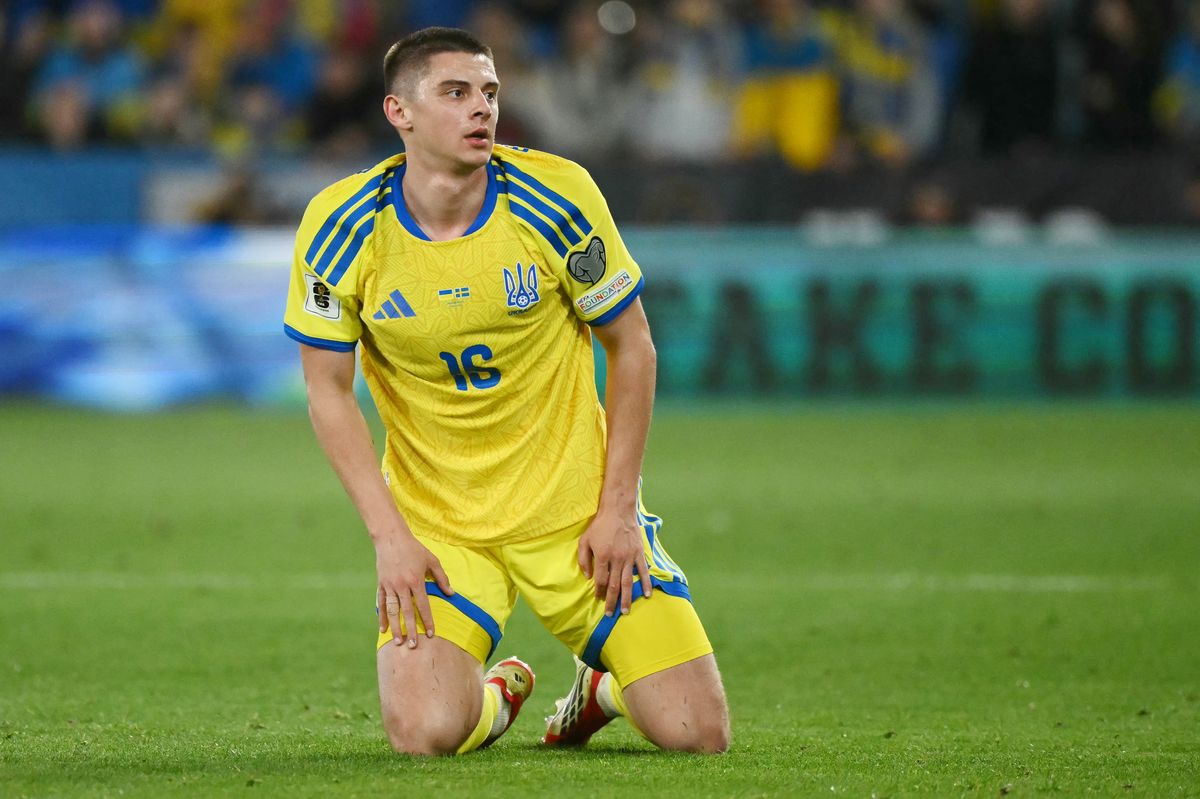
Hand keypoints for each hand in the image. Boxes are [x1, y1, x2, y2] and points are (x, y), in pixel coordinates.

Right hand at [375, 532, 452, 647]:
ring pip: (392, 611)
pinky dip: (382, 616)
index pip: (423, 605)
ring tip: (398, 642)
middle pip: (407, 612)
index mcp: (416, 580)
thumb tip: (451, 593)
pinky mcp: (381, 584)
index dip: (428, 620)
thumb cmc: (414, 549)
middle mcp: (402, 585)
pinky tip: (383, 629)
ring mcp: (390, 586)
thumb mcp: (432, 560)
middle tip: (413, 646)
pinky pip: (381, 604)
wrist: (391, 538)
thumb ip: (442, 578)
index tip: (431, 634)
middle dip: (411, 630)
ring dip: (395, 627)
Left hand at [578, 511, 652, 616]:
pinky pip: (643, 571)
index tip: (598, 598)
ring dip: (627, 598)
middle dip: (611, 601)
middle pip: (614, 586)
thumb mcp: (585, 540)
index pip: (601, 580)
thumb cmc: (600, 526)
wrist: (618, 511)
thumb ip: (583, 559)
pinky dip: (646, 583)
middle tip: (610, 614)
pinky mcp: (639, 554)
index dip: (599, 592)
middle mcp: (617, 559)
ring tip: (625, 611)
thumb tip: (587, 577)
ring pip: (628, 582)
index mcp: (603, 557)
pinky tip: (647, 595)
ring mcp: (629, 557)